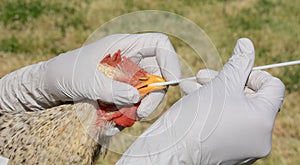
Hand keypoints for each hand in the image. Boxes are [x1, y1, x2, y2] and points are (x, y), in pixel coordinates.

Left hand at [0, 33, 179, 118]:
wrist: (53, 84)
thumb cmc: (68, 72)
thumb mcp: (88, 81)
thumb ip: (113, 90)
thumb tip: (137, 99)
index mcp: (126, 45)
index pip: (159, 45)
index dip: (170, 60)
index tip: (170, 81)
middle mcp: (131, 60)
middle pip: (157, 73)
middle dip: (154, 95)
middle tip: (142, 113)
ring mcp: (127, 76)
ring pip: (147, 92)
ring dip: (139, 108)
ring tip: (120, 119)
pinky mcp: (122, 91)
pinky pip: (134, 103)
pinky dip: (127, 113)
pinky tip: (112, 121)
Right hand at [116, 38, 284, 163]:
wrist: (172, 150)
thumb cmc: (195, 118)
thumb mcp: (220, 84)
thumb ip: (239, 63)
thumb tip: (247, 44)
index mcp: (263, 120)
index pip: (273, 87)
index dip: (253, 73)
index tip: (233, 71)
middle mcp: (260, 137)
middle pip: (252, 98)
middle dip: (226, 82)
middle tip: (204, 75)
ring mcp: (246, 147)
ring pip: (237, 110)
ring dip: (215, 93)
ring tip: (192, 85)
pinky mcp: (231, 151)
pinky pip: (229, 124)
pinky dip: (214, 110)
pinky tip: (192, 97)